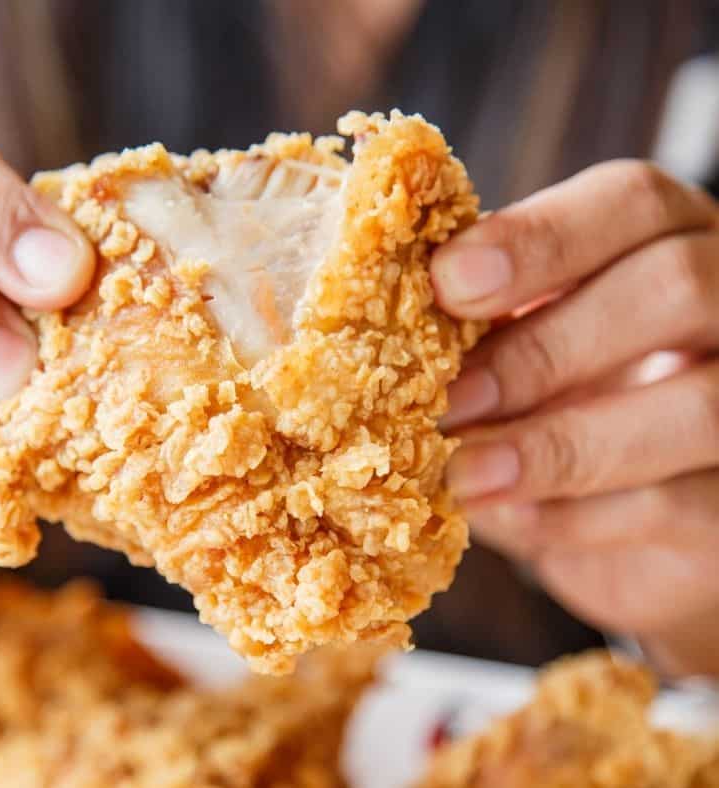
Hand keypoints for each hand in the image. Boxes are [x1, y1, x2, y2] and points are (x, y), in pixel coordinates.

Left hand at [431, 160, 718, 676]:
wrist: (645, 514)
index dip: (538, 237)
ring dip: (556, 445)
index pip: (629, 202)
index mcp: (669, 239)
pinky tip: (509, 520)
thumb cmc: (569, 399)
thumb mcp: (527, 343)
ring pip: (696, 406)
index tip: (446, 283)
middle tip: (446, 399)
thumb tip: (373, 325)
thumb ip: (482, 323)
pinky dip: (577, 518)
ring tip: (462, 477)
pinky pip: (680, 507)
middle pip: (674, 287)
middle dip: (543, 348)